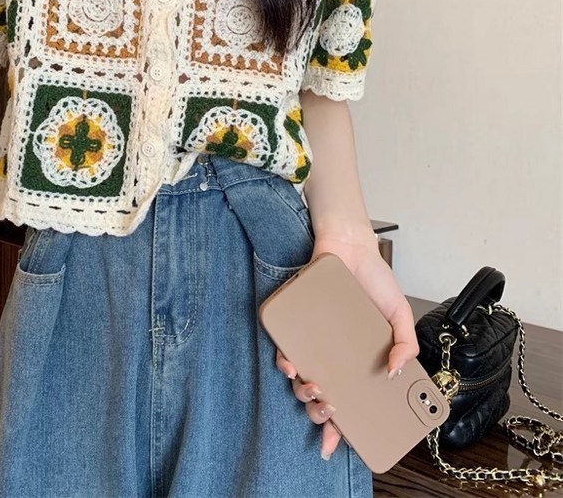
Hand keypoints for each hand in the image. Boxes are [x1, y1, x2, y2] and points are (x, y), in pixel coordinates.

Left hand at [275, 235, 419, 459]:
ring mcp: (312, 339)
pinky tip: (291, 365)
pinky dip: (284, 360)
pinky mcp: (296, 322)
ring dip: (302, 391)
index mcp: (355, 359)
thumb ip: (404, 343)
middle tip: (329, 411)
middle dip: (321, 413)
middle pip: (320, 393)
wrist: (350, 245)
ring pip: (299, 376)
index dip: (341, 425)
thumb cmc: (372, 278)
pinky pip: (285, 346)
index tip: (338, 444)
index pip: (347, 398)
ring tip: (315, 391)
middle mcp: (331, 353)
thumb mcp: (399, 313)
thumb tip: (393, 372)